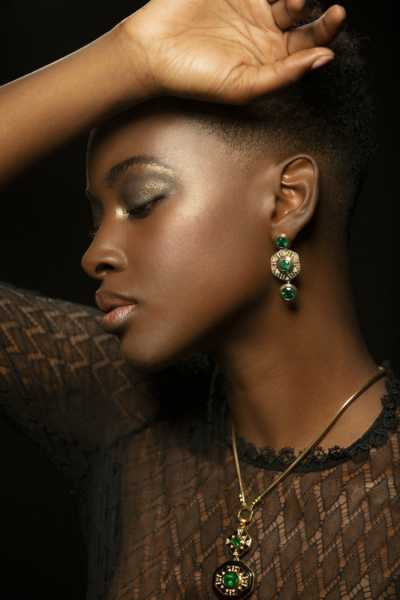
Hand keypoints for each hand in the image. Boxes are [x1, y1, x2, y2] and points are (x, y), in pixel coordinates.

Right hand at [120, 0, 345, 104]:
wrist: (153, 52)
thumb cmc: (196, 78)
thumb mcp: (244, 86)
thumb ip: (285, 75)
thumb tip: (324, 59)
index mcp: (271, 59)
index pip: (309, 43)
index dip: (327, 30)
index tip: (337, 16)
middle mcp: (264, 31)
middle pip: (301, 13)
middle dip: (313, 4)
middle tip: (308, 0)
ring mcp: (249, 5)